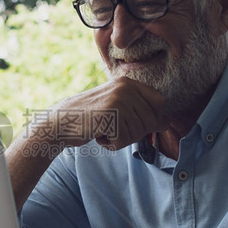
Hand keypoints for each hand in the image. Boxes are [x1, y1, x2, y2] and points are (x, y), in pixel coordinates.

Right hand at [34, 76, 167, 151]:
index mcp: (128, 82)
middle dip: (135, 133)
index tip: (136, 125)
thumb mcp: (118, 108)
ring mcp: (117, 100)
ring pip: (138, 132)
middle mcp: (125, 87)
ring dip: (122, 140)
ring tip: (104, 131)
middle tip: (115, 130)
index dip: (154, 118)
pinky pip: (123, 140)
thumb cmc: (90, 118)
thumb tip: (168, 123)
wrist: (60, 122)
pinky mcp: (109, 115)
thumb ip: (141, 112)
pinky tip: (99, 135)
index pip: (160, 102)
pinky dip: (112, 144)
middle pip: (152, 120)